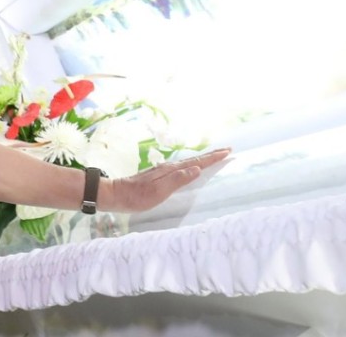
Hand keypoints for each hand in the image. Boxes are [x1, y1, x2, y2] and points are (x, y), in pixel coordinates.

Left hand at [101, 148, 230, 212]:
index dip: (212, 157)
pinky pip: (182, 168)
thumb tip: (197, 169)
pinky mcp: (160, 176)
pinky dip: (193, 165)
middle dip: (211, 155)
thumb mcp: (159, 191)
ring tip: (214, 157)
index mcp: (172, 170)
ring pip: (189, 162)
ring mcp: (164, 171)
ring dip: (203, 159)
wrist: (117, 194)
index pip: (197, 162)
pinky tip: (192, 168)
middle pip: (195, 159)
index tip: (227, 151)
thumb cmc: (138, 196)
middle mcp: (169, 168)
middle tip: (227, 150)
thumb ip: (177, 180)